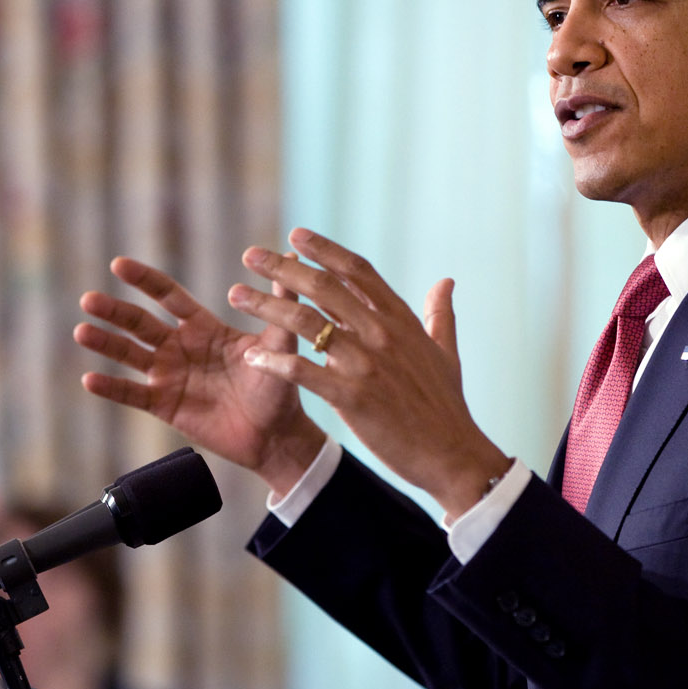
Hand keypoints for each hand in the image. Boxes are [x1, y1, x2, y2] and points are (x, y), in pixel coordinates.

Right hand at [76, 256, 327, 495]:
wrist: (275, 435)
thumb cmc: (278, 386)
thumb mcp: (280, 343)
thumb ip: (279, 305)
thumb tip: (292, 259)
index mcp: (202, 327)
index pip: (168, 296)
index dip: (145, 281)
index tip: (119, 265)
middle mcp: (180, 347)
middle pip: (140, 324)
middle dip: (115, 311)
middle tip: (89, 299)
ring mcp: (169, 376)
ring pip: (130, 356)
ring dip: (105, 343)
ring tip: (81, 330)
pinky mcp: (165, 406)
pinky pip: (133, 395)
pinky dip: (112, 388)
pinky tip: (90, 379)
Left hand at [228, 228, 508, 519]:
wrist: (451, 453)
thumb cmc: (446, 406)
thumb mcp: (446, 352)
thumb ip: (440, 314)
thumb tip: (446, 281)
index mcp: (400, 320)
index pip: (357, 271)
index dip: (325, 250)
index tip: (295, 235)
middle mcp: (381, 334)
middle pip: (324, 287)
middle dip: (282, 267)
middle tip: (249, 255)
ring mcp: (366, 364)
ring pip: (306, 323)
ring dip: (266, 306)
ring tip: (236, 295)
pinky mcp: (352, 396)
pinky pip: (303, 371)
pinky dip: (275, 361)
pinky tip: (252, 355)